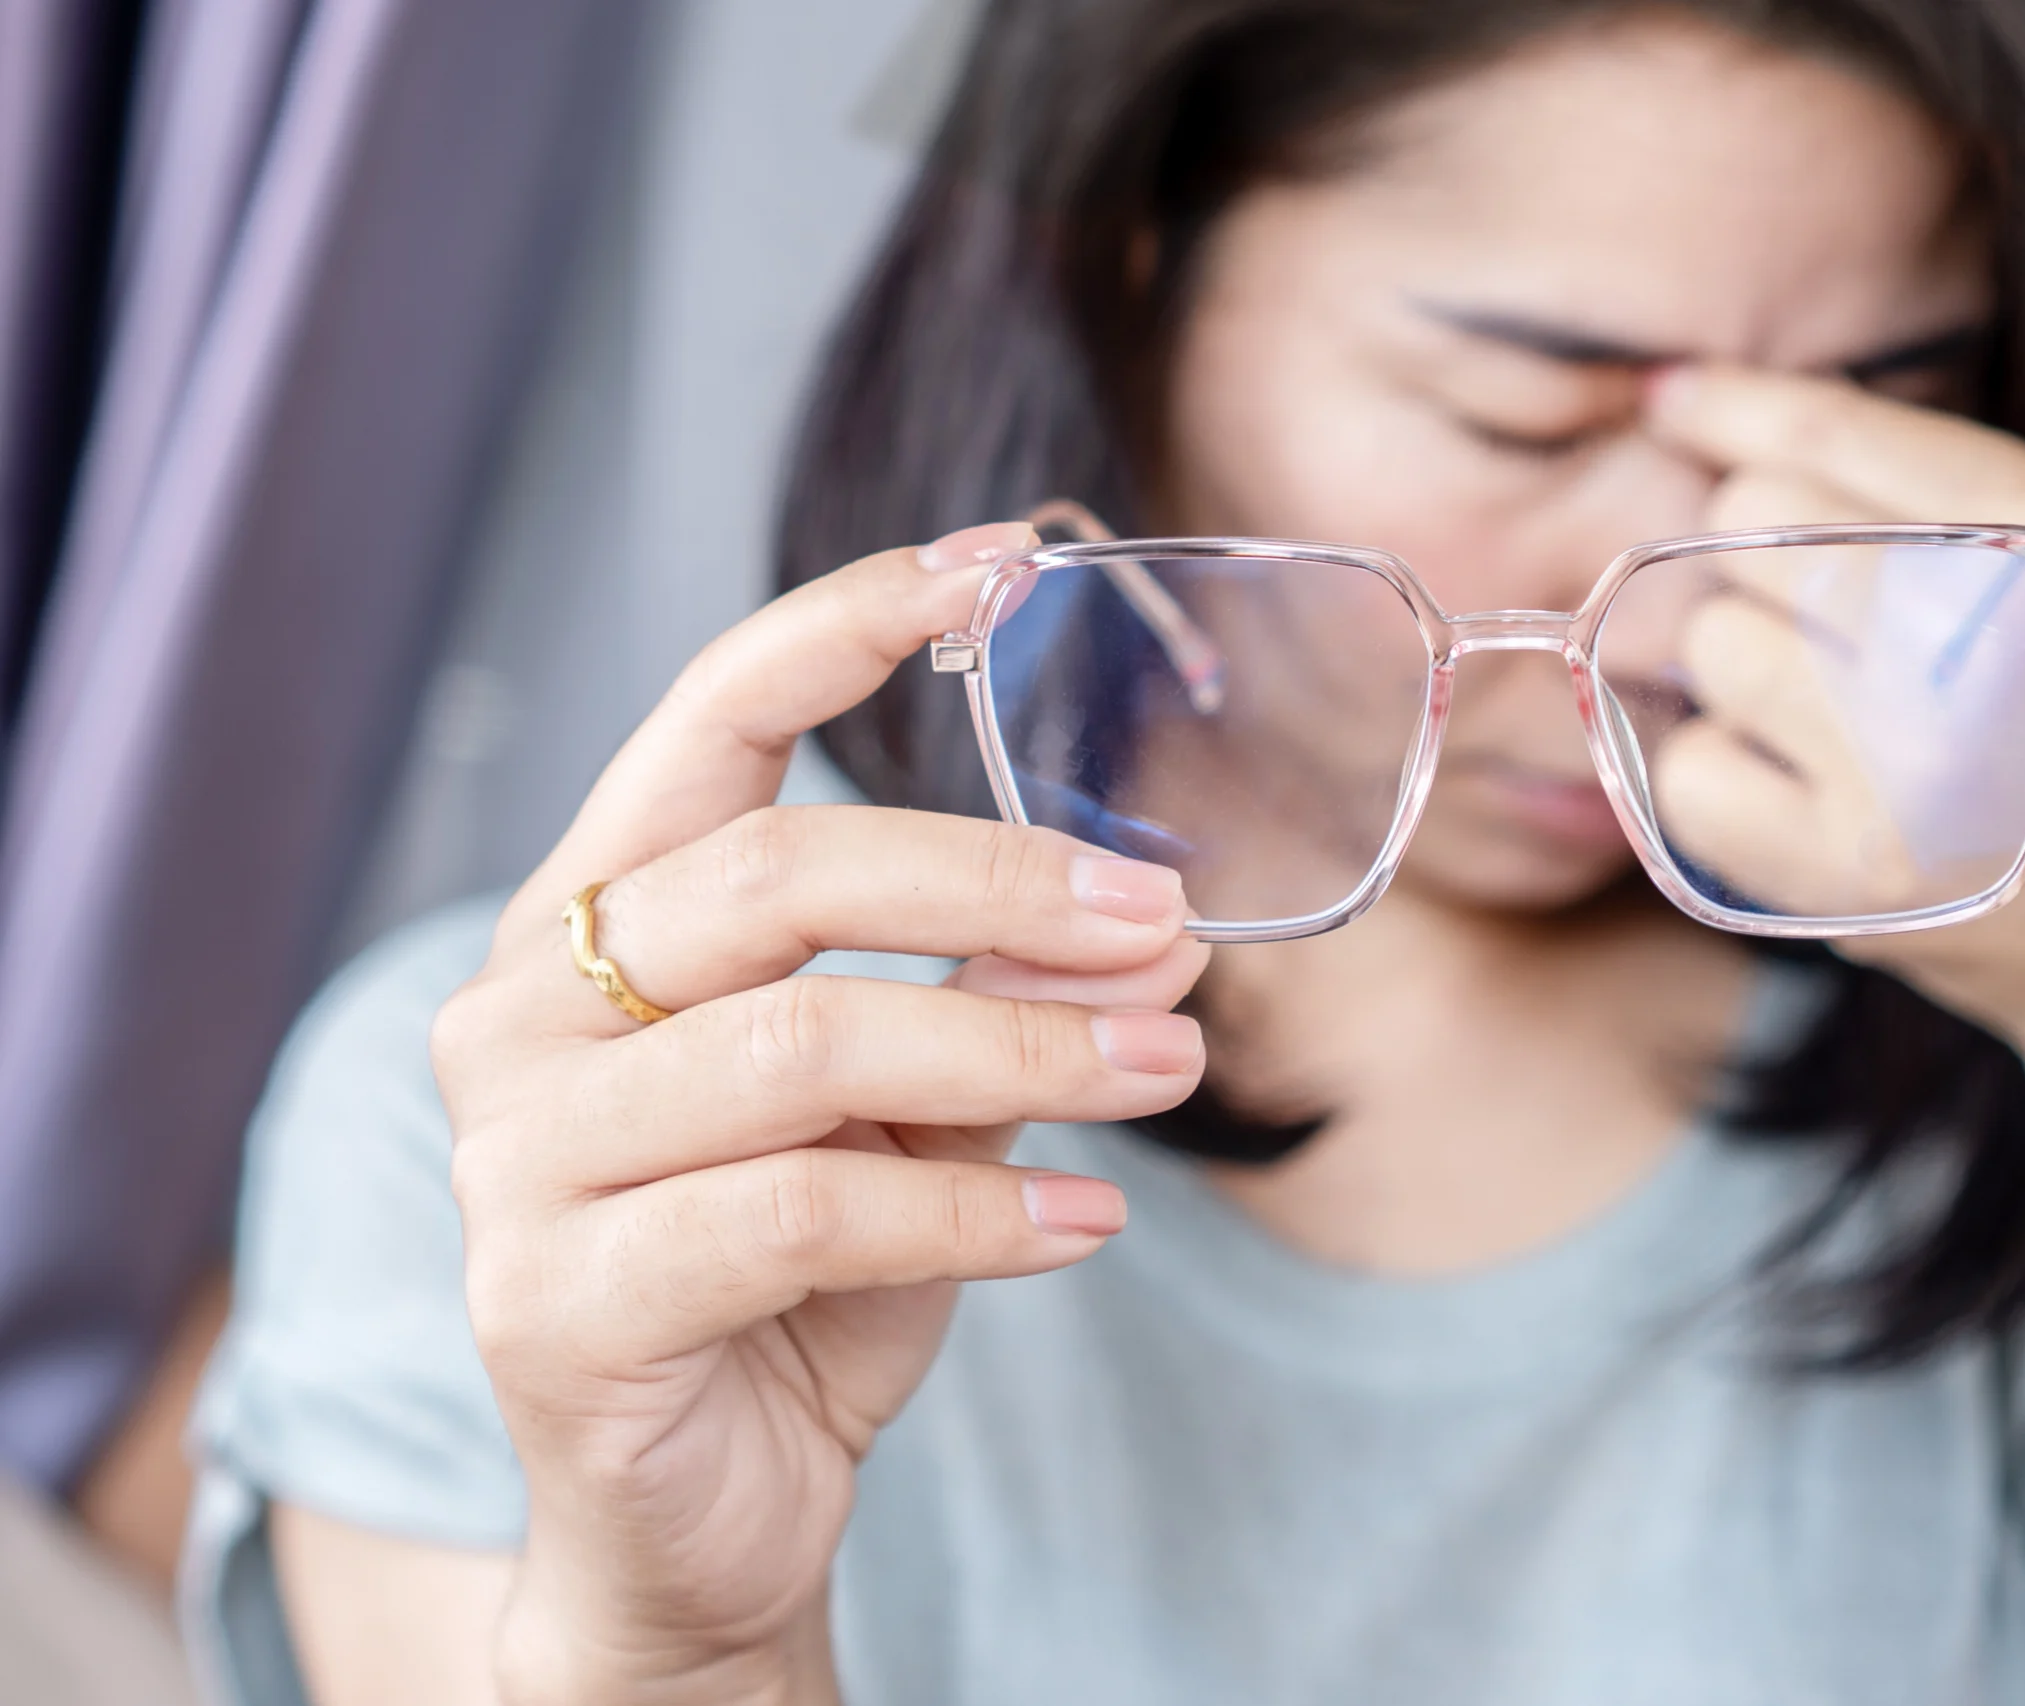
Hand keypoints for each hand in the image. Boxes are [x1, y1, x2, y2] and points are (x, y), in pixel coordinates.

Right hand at [430, 523, 1209, 1704]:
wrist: (700, 1519)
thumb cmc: (797, 1283)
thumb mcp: (911, 1114)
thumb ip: (990, 1001)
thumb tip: (1150, 926)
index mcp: (593, 920)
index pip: (704, 719)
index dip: (846, 622)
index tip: (998, 563)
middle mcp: (524, 1012)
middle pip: (778, 877)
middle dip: (996, 883)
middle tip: (1160, 918)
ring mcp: (517, 1156)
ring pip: (809, 1049)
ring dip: (1022, 1053)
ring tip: (1161, 1067)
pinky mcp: (556, 1300)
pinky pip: (806, 1211)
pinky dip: (978, 1215)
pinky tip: (1088, 1226)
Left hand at [1639, 365, 2024, 1059]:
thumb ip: (1896, 476)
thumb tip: (1674, 400)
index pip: (1829, 434)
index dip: (1731, 411)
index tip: (1669, 403)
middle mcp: (1988, 637)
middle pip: (1751, 526)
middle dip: (1765, 572)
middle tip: (1838, 643)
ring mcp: (1916, 763)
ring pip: (1712, 644)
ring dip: (1744, 682)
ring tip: (1835, 729)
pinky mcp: (1856, 873)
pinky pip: (1694, 775)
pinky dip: (1726, 787)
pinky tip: (1807, 801)